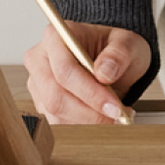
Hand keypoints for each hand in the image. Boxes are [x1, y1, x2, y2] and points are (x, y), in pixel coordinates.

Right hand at [23, 21, 151, 124]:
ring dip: (88, 123)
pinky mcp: (42, 104)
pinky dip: (82, 127)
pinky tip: (101, 119)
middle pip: (55, 96)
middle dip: (89, 113)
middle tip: (116, 117)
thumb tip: (104, 73)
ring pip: (56, 114)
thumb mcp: (126, 43)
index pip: (64, 70)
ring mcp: (39, 84)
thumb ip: (118, 54)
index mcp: (54, 37)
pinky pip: (58, 124)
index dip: (89, 92)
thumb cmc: (113, 48)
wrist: (109, 60)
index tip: (114, 106)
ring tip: (114, 116)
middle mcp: (40, 60)